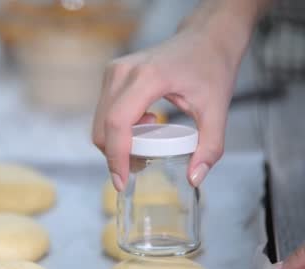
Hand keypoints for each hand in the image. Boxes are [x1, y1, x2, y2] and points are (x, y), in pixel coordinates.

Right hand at [92, 0, 263, 190]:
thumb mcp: (217, 109)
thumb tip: (195, 177)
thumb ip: (210, 146)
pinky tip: (142, 126)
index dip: (116, 156)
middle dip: (116, 155)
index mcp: (147, 77)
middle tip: (141, 166)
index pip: (118, 122)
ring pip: (100, 122)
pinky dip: (116, 129)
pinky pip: (103, 112)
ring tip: (145, 143)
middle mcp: (123, 72)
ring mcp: (114, 71)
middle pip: (103, 127)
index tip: (122, 182)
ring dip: (116, 143)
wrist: (206, 38)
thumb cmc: (211, 67)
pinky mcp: (112, 75)